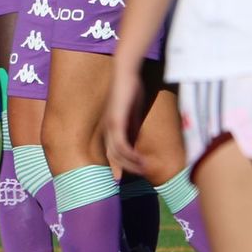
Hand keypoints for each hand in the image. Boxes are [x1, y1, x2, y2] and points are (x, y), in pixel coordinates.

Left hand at [102, 61, 148, 176]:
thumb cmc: (130, 90)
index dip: (116, 167)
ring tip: (144, 168)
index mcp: (111, 128)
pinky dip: (130, 154)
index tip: (121, 179)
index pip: (111, 153)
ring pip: (117, 154)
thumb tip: (135, 141)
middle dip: (125, 169)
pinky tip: (140, 158)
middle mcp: (108, 129)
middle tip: (141, 174)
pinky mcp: (116, 121)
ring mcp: (111, 125)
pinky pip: (121, 144)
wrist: (126, 72)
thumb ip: (132, 127)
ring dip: (131, 164)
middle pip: (113, 157)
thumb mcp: (133, 113)